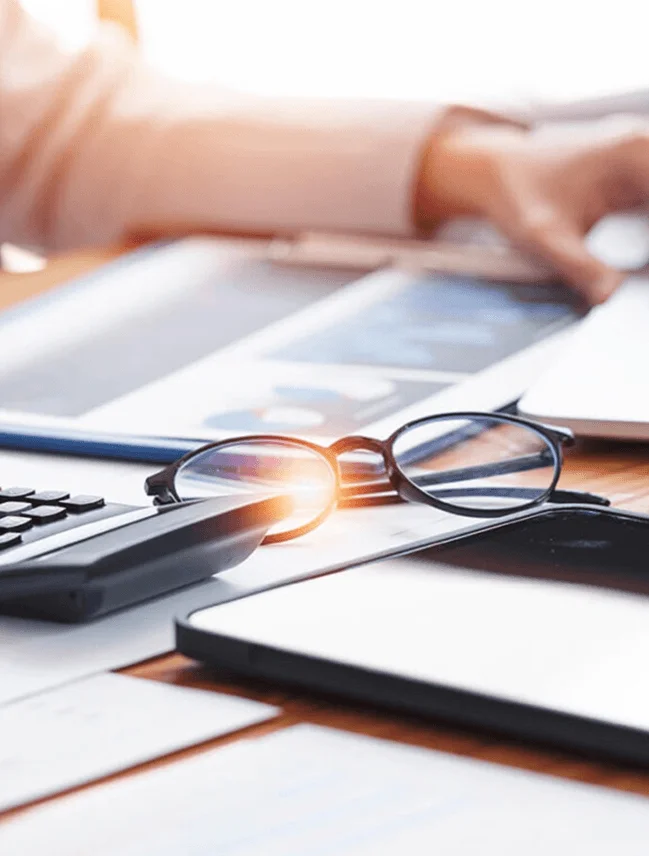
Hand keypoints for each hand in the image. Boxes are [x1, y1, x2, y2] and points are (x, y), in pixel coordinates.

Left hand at [416, 115, 648, 303]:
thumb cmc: (515, 195)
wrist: (492, 172)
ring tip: (637, 274)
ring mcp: (642, 159)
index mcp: (635, 153)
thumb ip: (581, 268)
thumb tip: (612, 297)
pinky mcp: (636, 175)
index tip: (646, 276)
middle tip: (640, 278)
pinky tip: (638, 268)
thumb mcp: (545, 238)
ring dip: (648, 244)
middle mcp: (645, 147)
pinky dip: (647, 235)